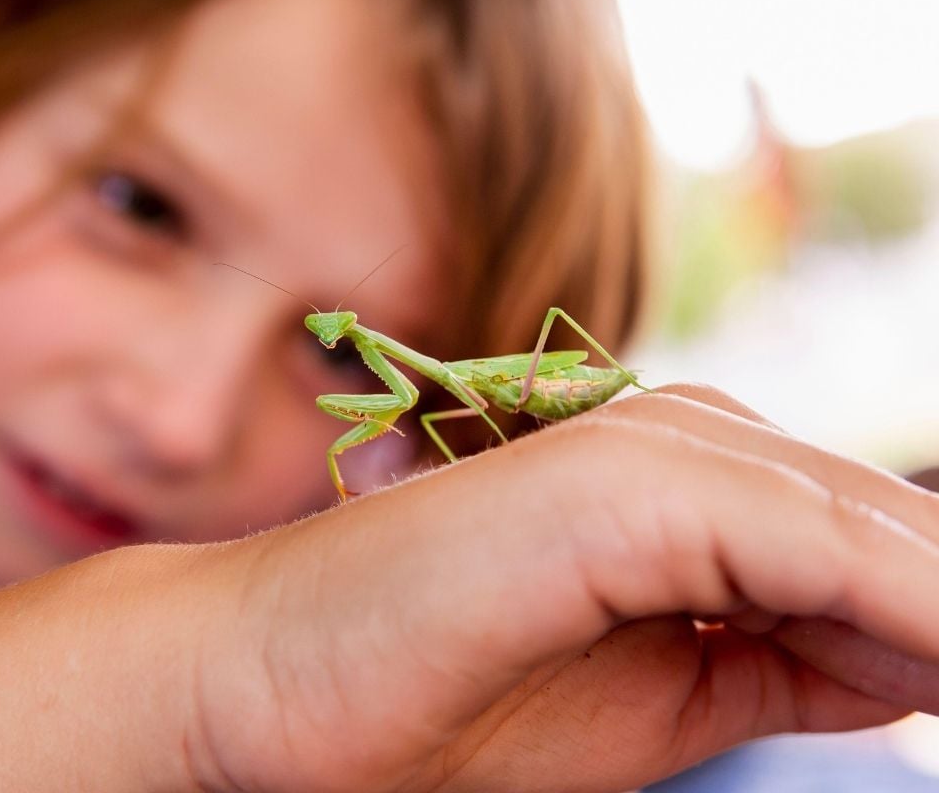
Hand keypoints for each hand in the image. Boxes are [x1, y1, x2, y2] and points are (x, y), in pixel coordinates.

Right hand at [181, 384, 938, 791]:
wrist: (264, 682)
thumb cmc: (433, 695)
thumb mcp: (663, 695)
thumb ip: (785, 658)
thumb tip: (910, 659)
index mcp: (684, 482)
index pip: (870, 545)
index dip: (936, 627)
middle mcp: (679, 441)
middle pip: (888, 528)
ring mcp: (649, 450)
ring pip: (868, 529)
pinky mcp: (617, 483)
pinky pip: (811, 547)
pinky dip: (905, 607)